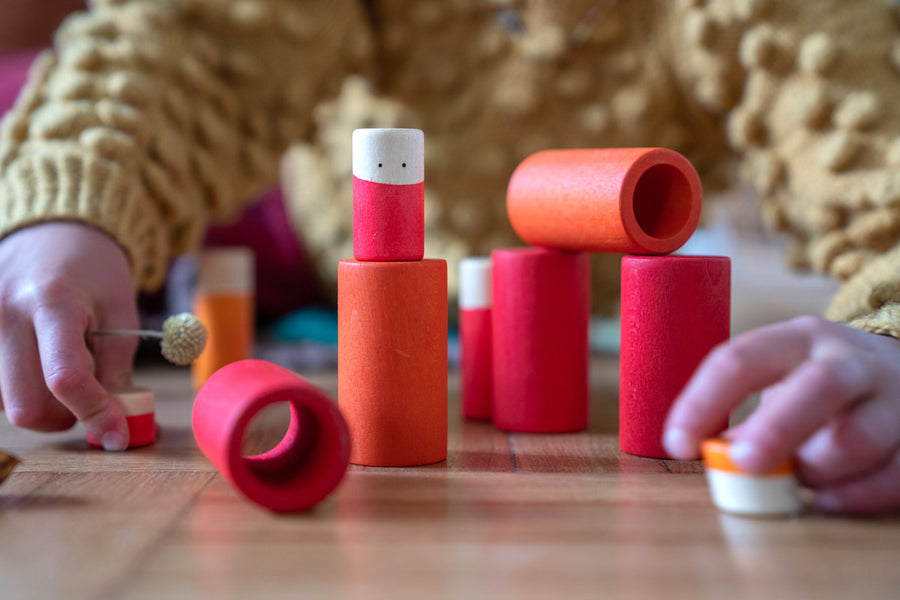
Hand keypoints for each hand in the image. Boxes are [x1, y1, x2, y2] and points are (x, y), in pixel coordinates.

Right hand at [0, 222, 138, 449]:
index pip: (66, 378)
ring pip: (2, 403)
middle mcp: (4, 314)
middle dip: (63, 418)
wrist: (51, 233)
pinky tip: (35, 366)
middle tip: (87, 401)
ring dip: (38, 403)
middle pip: (24, 405)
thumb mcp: (121, 312)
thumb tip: (118, 421)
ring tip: (60, 369)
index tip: (118, 435)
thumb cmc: (93, 272)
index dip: (94, 414)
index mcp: (53, 303)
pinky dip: (16, 390)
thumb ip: (118, 367)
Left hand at [664, 315, 899, 513]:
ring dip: (814, 469)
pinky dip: (853, 495)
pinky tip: (825, 499)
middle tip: (742, 462)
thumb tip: (715, 455)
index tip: (676, 443)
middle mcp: (850, 361)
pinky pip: (891, 475)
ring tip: (795, 478)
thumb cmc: (821, 383)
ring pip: (856, 439)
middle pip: (817, 387)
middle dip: (775, 428)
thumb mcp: (782, 375)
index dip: (702, 402)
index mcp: (799, 339)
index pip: (740, 359)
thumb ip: (746, 410)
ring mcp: (893, 399)